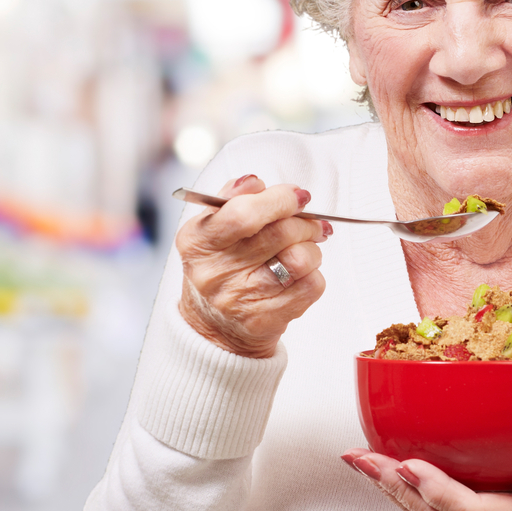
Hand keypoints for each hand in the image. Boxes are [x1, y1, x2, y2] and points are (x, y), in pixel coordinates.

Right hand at [176, 174, 329, 357]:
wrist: (214, 327)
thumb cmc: (219, 266)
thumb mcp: (211, 228)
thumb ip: (232, 198)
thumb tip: (254, 182)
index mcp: (198, 241)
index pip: (243, 214)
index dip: (278, 200)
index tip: (297, 195)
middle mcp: (214, 273)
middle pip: (279, 234)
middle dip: (305, 222)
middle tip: (311, 221)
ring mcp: (239, 300)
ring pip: (300, 260)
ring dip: (311, 249)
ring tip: (304, 249)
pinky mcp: (264, 321)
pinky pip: (310, 286)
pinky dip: (313, 274)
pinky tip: (300, 274)